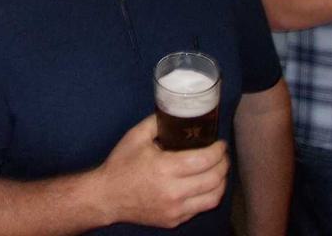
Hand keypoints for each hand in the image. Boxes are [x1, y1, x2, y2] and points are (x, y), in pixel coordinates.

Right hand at [95, 115, 228, 228]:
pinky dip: (208, 196)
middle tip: (222, 155)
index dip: (218, 151)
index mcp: (165, 168)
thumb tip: (178, 111)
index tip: (220, 143)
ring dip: (221, 182)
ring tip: (219, 171)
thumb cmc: (121, 164)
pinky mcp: (174, 221)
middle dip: (224, 164)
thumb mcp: (136, 136)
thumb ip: (158, 121)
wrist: (107, 197)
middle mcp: (173, 192)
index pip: (204, 160)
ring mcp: (175, 210)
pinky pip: (200, 209)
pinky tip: (204, 185)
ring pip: (213, 198)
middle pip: (214, 179)